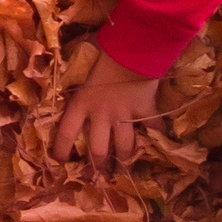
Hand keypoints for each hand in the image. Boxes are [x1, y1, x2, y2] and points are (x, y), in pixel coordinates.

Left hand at [52, 49, 161, 166]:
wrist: (132, 48)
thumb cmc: (104, 52)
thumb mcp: (81, 66)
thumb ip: (76, 78)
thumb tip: (60, 68)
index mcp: (81, 103)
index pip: (66, 133)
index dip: (61, 149)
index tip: (59, 161)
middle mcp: (101, 115)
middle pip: (98, 150)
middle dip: (98, 165)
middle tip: (98, 173)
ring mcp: (125, 115)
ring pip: (125, 147)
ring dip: (125, 158)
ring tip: (125, 164)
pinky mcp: (146, 110)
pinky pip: (154, 128)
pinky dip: (159, 133)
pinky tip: (161, 138)